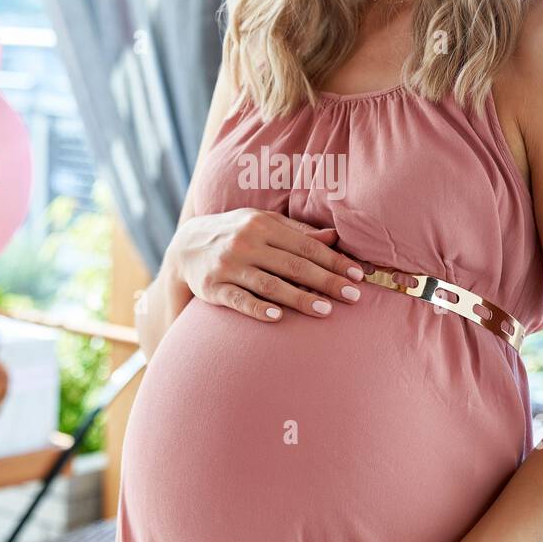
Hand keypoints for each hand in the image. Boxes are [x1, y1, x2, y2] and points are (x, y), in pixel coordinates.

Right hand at [169, 209, 363, 321]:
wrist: (185, 246)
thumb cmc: (235, 234)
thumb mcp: (263, 224)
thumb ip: (298, 232)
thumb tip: (335, 237)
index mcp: (263, 224)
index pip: (306, 245)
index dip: (334, 261)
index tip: (357, 275)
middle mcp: (246, 242)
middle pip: (293, 264)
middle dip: (326, 281)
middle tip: (353, 296)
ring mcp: (228, 265)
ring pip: (269, 284)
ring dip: (299, 298)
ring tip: (325, 310)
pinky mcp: (212, 287)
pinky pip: (238, 299)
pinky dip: (257, 308)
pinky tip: (277, 317)